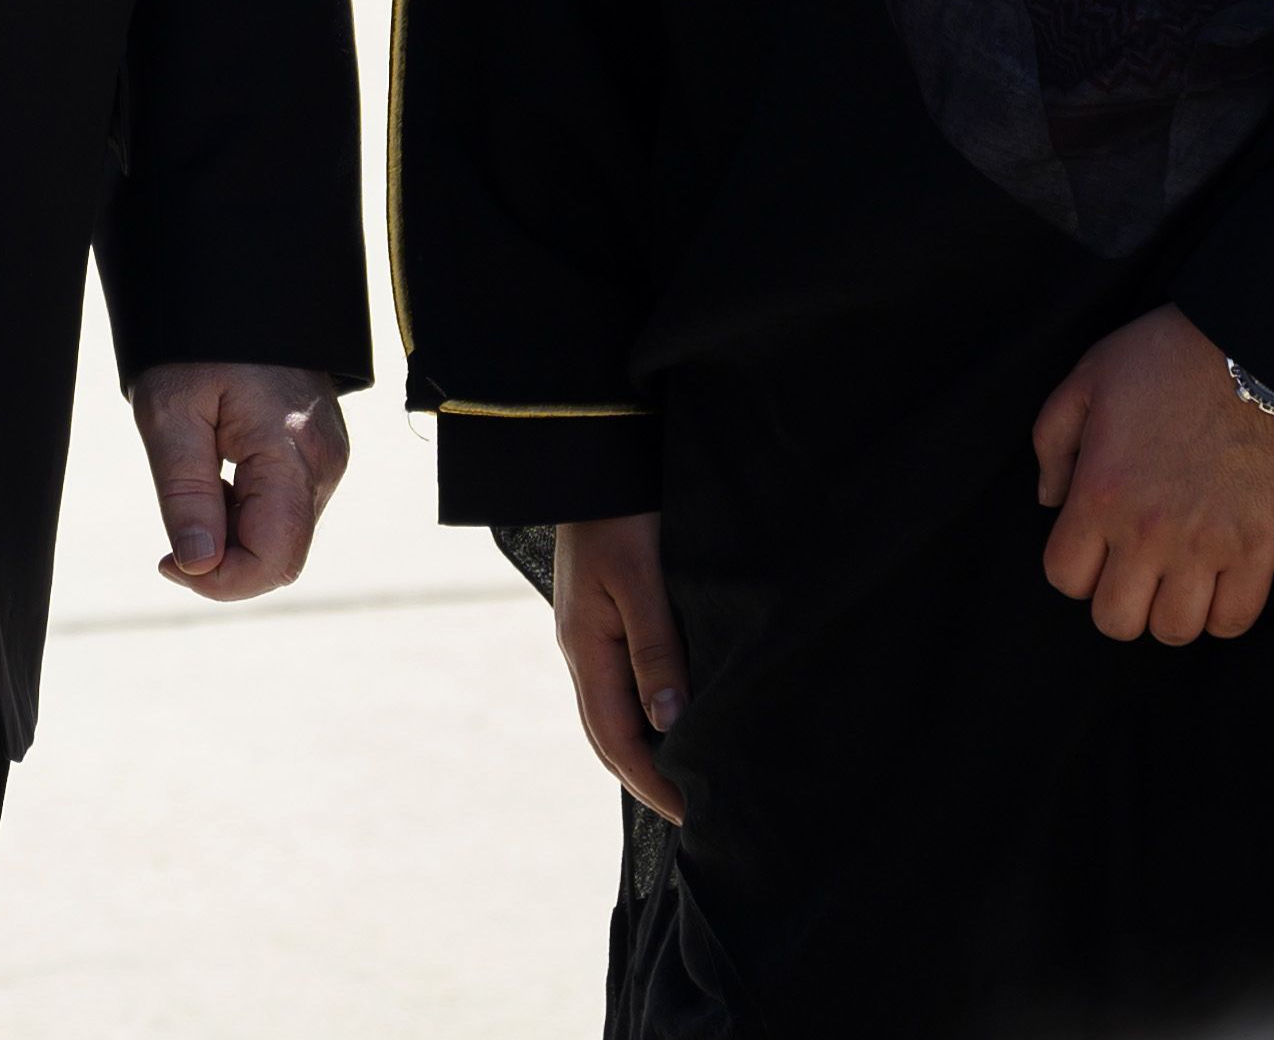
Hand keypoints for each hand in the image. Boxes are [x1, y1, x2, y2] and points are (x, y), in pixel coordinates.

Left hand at [124, 362, 348, 603]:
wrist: (239, 288)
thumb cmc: (197, 346)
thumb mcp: (170, 413)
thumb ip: (186, 493)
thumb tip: (198, 565)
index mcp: (292, 453)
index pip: (274, 561)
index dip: (219, 581)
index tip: (168, 561)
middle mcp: (324, 464)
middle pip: (281, 557)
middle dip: (223, 562)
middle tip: (172, 532)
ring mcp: (328, 460)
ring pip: (283, 538)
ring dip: (233, 536)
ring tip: (196, 482)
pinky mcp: (320, 456)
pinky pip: (288, 511)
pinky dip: (247, 514)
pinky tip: (218, 476)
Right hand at [541, 512, 689, 824]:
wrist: (593, 457)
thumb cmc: (620, 514)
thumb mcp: (640, 580)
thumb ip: (655, 649)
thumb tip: (669, 722)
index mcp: (584, 647)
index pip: (615, 738)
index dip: (652, 782)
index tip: (692, 815)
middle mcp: (580, 648)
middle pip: (606, 734)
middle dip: (644, 779)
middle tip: (691, 813)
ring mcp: (587, 632)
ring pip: (611, 710)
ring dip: (642, 749)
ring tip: (685, 776)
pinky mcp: (601, 615)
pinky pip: (618, 682)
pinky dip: (642, 713)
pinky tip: (670, 716)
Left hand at [1032, 302, 1273, 642]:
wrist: (1259, 349)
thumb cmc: (1168, 357)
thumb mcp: (1087, 378)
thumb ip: (1052, 442)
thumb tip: (1048, 500)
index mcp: (1098, 493)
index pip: (1064, 577)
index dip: (1073, 568)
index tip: (1093, 547)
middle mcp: (1147, 532)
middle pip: (1116, 621)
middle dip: (1119, 602)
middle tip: (1134, 571)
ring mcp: (1207, 546)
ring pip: (1175, 631)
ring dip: (1171, 612)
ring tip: (1178, 580)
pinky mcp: (1261, 549)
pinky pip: (1236, 620)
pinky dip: (1224, 614)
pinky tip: (1219, 585)